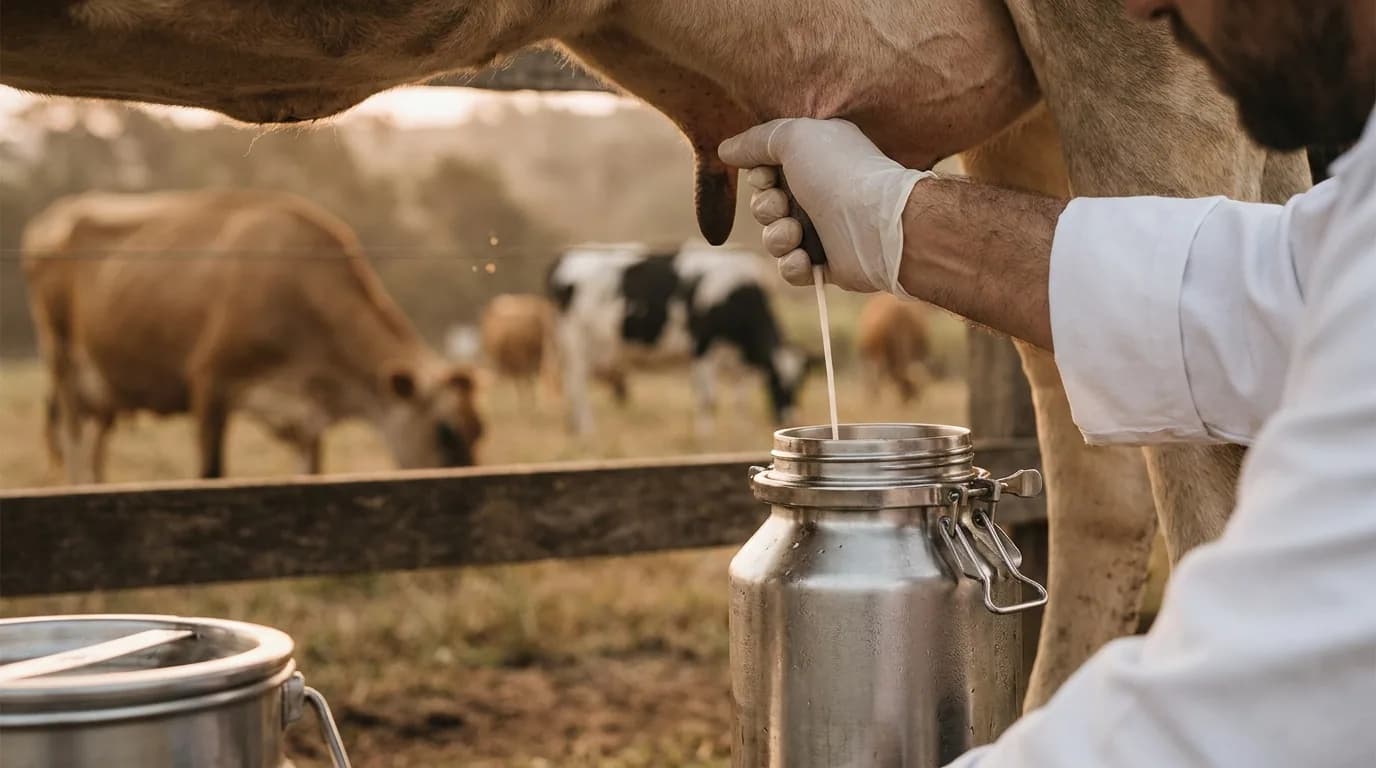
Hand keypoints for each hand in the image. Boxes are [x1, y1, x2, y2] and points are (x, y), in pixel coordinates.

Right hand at [718, 118, 932, 293]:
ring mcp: (825, 228)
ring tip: (796, 234)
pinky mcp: (828, 263)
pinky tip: (806, 259)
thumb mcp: (794, 137)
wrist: (876, 225)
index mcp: (816, 158)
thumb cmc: (839, 173)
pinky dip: (793, 265)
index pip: (769, 168)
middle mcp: (820, 191)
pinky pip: (792, 268)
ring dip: (777, 237)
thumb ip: (757, 140)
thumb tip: (726, 149)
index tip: (767, 175)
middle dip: (766, 207)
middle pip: (766, 204)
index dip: (759, 175)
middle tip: (783, 206)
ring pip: (775, 238)